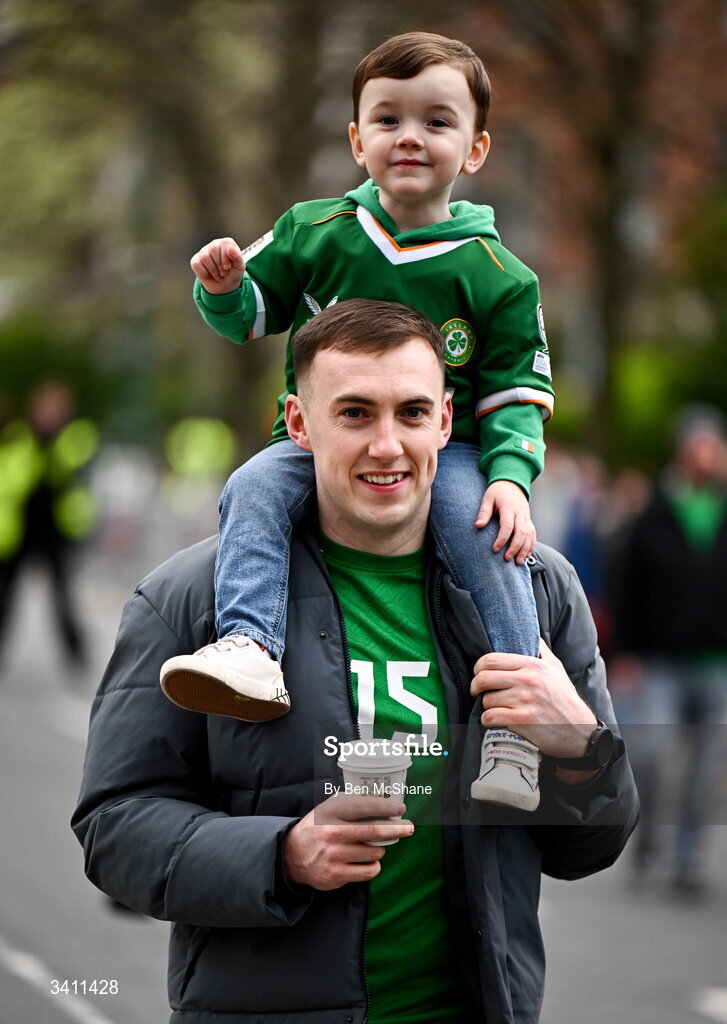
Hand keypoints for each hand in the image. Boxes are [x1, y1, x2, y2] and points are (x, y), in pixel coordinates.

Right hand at [190, 237, 244, 293]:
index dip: (225, 258)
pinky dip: (204, 273)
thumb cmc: (233, 274)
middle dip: (219, 265)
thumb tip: (231, 248)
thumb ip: (238, 257)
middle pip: (213, 249)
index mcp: (226, 243)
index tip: (228, 267)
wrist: (224, 287)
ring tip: (218, 275)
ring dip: (213, 271)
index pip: (224, 243)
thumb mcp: (239, 268)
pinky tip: (209, 274)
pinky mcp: (195, 260)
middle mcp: (214, 245)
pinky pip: (197, 264)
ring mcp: (203, 252)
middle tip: (224, 273)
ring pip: (205, 257)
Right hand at [284, 794, 413, 890]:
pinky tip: (368, 860)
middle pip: (375, 831)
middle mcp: (332, 833)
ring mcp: (334, 856)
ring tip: (374, 845)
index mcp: (331, 812)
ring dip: (380, 848)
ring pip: (375, 852)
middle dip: (397, 828)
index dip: (386, 807)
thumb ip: (353, 804)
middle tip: (409, 827)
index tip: (400, 808)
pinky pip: (369, 871)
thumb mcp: (330, 808)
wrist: (293, 854)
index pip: (364, 806)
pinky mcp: (336, 875)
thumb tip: (385, 804)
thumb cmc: (319, 826)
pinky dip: (374, 865)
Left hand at [470, 640, 596, 758]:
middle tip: (477, 692)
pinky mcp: (523, 720)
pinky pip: (490, 717)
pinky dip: (487, 720)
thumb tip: (531, 634)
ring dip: (485, 706)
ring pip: (486, 700)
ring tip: (493, 708)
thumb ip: (541, 650)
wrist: (580, 730)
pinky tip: (493, 720)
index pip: (490, 659)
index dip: (478, 668)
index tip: (479, 675)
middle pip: (483, 678)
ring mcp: (525, 700)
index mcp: (533, 665)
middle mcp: (528, 680)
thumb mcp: (556, 668)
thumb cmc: (565, 698)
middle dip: (475, 687)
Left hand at [476, 480, 535, 563]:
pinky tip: (527, 555)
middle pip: (521, 533)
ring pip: (530, 535)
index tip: (495, 549)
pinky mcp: (529, 520)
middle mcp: (520, 514)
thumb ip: (484, 512)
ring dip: (525, 549)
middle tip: (507, 559)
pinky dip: (531, 545)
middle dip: (515, 547)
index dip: (502, 538)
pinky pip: (533, 534)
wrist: (512, 483)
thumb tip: (478, 526)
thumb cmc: (497, 491)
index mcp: (509, 508)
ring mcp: (526, 517)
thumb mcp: (488, 498)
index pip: (507, 525)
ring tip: (518, 562)